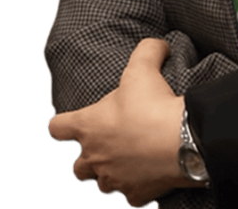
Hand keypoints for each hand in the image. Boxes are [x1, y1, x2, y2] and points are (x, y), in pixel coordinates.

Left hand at [48, 38, 197, 207]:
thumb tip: (157, 44)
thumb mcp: (144, 66)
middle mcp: (95, 158)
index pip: (57, 128)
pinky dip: (139, 188)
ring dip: (113, 174)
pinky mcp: (136, 197)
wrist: (180, 141)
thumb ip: (147, 50)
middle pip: (78, 169)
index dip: (61, 124)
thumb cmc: (153, 106)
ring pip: (104, 184)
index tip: (67, 123)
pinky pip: (132, 197)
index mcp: (89, 127)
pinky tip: (151, 176)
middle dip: (88, 160)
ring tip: (131, 160)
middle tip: (108, 145)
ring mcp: (115, 180)